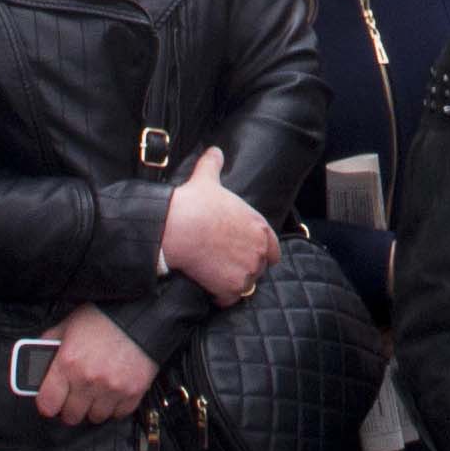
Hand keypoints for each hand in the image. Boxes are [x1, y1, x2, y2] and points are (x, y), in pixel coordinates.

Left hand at [33, 302, 155, 425]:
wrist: (140, 314)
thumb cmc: (102, 318)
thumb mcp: (68, 326)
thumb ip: (49, 347)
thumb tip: (36, 366)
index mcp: (67, 363)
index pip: (47, 404)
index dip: (49, 403)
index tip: (52, 401)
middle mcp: (88, 379)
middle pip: (71, 416)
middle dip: (71, 407)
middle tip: (76, 395)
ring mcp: (112, 388)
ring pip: (95, 417)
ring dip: (94, 407)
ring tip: (97, 391)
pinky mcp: (133, 392)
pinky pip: (118, 414)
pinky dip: (115, 406)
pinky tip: (113, 391)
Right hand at [159, 148, 279, 304]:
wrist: (176, 227)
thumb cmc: (193, 202)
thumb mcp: (207, 179)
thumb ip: (214, 165)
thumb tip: (214, 151)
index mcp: (259, 227)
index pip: (272, 249)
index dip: (259, 252)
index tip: (244, 253)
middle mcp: (258, 251)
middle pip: (259, 268)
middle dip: (245, 268)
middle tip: (225, 264)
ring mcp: (246, 271)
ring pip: (246, 285)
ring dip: (233, 284)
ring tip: (217, 277)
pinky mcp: (231, 288)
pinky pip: (230, 300)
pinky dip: (221, 298)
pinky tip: (210, 290)